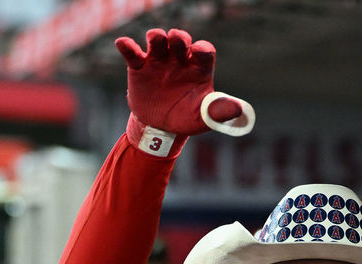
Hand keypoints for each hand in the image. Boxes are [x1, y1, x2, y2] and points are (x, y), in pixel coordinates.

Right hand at [115, 28, 242, 136]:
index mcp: (199, 68)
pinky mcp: (140, 68)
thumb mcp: (204, 117)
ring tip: (156, 40)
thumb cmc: (186, 118)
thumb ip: (219, 111)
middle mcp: (180, 60)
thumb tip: (238, 109)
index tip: (199, 52)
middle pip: (181, 41)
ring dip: (157, 37)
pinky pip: (132, 53)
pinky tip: (123, 43)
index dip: (202, 49)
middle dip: (179, 38)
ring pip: (158, 41)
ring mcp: (159, 61)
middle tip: (177, 41)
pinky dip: (127, 46)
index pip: (204, 51)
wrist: (160, 128)